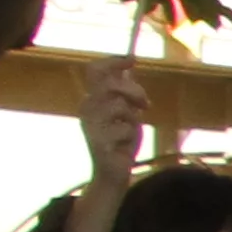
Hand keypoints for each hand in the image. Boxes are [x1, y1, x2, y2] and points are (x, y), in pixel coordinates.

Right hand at [68, 58, 148, 231]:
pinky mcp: (96, 141)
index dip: (113, 62)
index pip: (95, 71)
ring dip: (133, 118)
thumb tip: (128, 69)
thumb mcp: (126, 112)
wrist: (114, 172)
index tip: (133, 60)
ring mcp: (89, 125)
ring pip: (120, 107)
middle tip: (146, 105)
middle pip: (110, 85)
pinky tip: (123, 146)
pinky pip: (125, 129)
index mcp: (92, 98)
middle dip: (134, 91)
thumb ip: (126, 92)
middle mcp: (86, 108)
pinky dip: (131, 136)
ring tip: (130, 130)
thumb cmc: (121, 141)